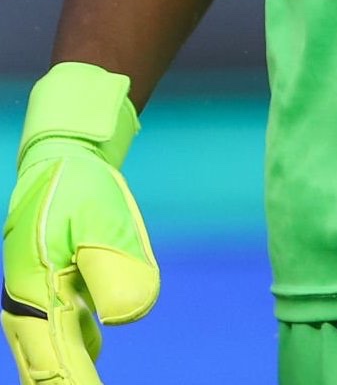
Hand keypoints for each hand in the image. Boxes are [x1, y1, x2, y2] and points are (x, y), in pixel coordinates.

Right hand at [1, 64, 158, 384]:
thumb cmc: (80, 188)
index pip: (57, 369)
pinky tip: (91, 362)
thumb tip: (125, 319)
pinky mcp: (50, 297)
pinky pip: (56, 343)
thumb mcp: (103, 221)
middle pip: (45, 374)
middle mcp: (28, 311)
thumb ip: (114, 269)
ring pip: (46, 362)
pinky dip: (71, 363)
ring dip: (67, 378)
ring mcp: (35, 305)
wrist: (64, 158)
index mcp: (35, 298)